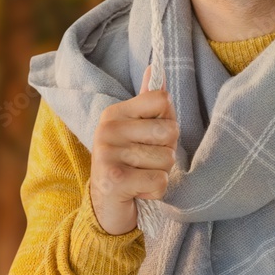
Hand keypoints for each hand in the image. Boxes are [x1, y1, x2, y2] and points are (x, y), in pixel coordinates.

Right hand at [90, 65, 178, 234]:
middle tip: (146, 162)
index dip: (168, 121)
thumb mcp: (135, 130)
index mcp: (115, 113)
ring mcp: (108, 154)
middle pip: (169, 131)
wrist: (105, 206)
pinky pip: (160, 181)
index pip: (162, 100)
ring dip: (160, 173)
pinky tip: (138, 191)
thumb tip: (155, 68)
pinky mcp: (114, 181)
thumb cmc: (127, 164)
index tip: (152, 136)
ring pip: (167, 159)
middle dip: (167, 151)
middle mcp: (107, 129)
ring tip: (140, 176)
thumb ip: (148, 102)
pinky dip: (156, 191)